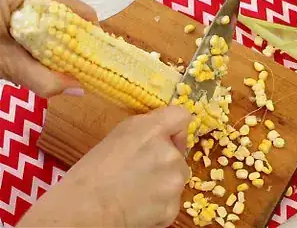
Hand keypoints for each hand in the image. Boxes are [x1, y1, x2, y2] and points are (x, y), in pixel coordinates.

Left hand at [0, 0, 97, 97]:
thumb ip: (40, 77)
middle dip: (69, 38)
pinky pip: (30, 17)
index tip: (95, 54)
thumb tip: (78, 89)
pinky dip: (35, 38)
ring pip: (45, 15)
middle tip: (72, 63)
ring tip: (50, 62)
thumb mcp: (2, 62)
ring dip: (52, 40)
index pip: (71, 4)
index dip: (88, 30)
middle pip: (60, 9)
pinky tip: (30, 54)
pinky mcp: (1, 2)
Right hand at [17, 106, 191, 226]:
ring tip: (138, 189)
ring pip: (177, 177)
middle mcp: (169, 154)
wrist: (85, 210)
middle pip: (179, 153)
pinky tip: (139, 205)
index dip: (175, 128)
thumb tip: (165, 133)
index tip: (167, 136)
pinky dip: (159, 204)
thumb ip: (147, 129)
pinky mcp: (172, 207)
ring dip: (164, 182)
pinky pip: (171, 201)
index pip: (181, 117)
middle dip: (165, 160)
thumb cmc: (92, 172)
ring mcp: (174, 182)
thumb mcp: (118, 135)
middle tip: (140, 171)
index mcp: (152, 130)